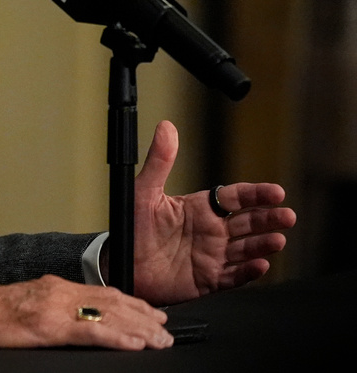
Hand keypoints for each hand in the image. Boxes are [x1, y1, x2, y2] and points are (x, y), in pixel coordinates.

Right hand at [0, 275, 173, 349]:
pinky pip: (90, 332)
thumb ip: (55, 305)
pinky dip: (116, 337)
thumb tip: (78, 317)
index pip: (102, 292)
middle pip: (111, 302)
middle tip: (165, 328)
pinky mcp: (49, 326)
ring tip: (159, 338)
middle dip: (142, 315)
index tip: (151, 312)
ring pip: (108, 315)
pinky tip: (134, 343)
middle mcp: (59, 292)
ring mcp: (55, 308)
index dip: (131, 302)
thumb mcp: (29, 302)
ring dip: (139, 328)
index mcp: (56, 286)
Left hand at [132, 121, 296, 304]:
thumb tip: (166, 127)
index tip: (276, 192)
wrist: (121, 264)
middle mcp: (210, 232)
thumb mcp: (144, 192)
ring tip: (277, 240)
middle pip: (248, 223)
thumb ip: (159, 161)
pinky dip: (248, 272)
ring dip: (263, 244)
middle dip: (269, 219)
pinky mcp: (208, 280)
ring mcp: (211, 256)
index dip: (256, 195)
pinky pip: (233, 276)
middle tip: (286, 216)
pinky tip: (260, 265)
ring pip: (246, 249)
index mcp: (199, 209)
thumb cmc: (131, 228)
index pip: (234, 198)